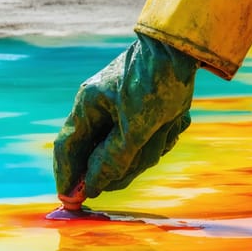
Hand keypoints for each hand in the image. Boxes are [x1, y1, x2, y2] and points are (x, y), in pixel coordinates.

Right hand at [53, 34, 197, 203]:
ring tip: (166, 131)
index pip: (67, 148)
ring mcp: (120, 110)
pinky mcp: (141, 111)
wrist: (184, 48)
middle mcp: (99, 109)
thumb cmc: (155, 82)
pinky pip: (144, 139)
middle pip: (98, 153)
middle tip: (138, 167)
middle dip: (121, 164)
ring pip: (125, 149)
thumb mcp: (137, 127)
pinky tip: (172, 125)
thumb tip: (91, 187)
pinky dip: (158, 139)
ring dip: (147, 150)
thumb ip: (113, 160)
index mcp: (87, 107)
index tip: (70, 201)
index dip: (67, 177)